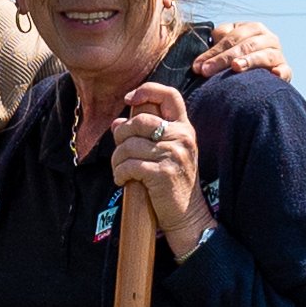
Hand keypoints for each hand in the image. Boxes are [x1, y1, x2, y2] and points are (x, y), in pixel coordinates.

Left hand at [110, 82, 213, 251]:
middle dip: (121, 136)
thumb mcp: (166, 154)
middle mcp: (182, 137)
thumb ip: (145, 135)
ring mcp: (174, 154)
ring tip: (120, 170)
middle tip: (120, 152)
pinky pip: (129, 165)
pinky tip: (122, 180)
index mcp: (184, 128)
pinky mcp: (163, 173)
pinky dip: (120, 173)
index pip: (169, 95)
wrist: (188, 216)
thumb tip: (117, 123)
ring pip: (130, 145)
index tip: (129, 99)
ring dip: (117, 160)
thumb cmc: (173, 184)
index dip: (147, 90)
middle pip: (139, 121)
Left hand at [200, 21, 290, 81]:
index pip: (232, 37)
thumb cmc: (235, 57)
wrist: (257, 75)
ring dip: (249, 61)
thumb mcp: (227, 44)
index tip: (198, 66)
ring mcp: (278, 54)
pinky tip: (274, 74)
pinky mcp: (285, 70)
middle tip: (206, 71)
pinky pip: (285, 71)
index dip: (214, 51)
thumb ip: (219, 39)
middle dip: (224, 58)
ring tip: (235, 67)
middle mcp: (268, 38)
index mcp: (253, 28)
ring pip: (264, 55)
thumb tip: (211, 39)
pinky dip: (281, 72)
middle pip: (246, 45)